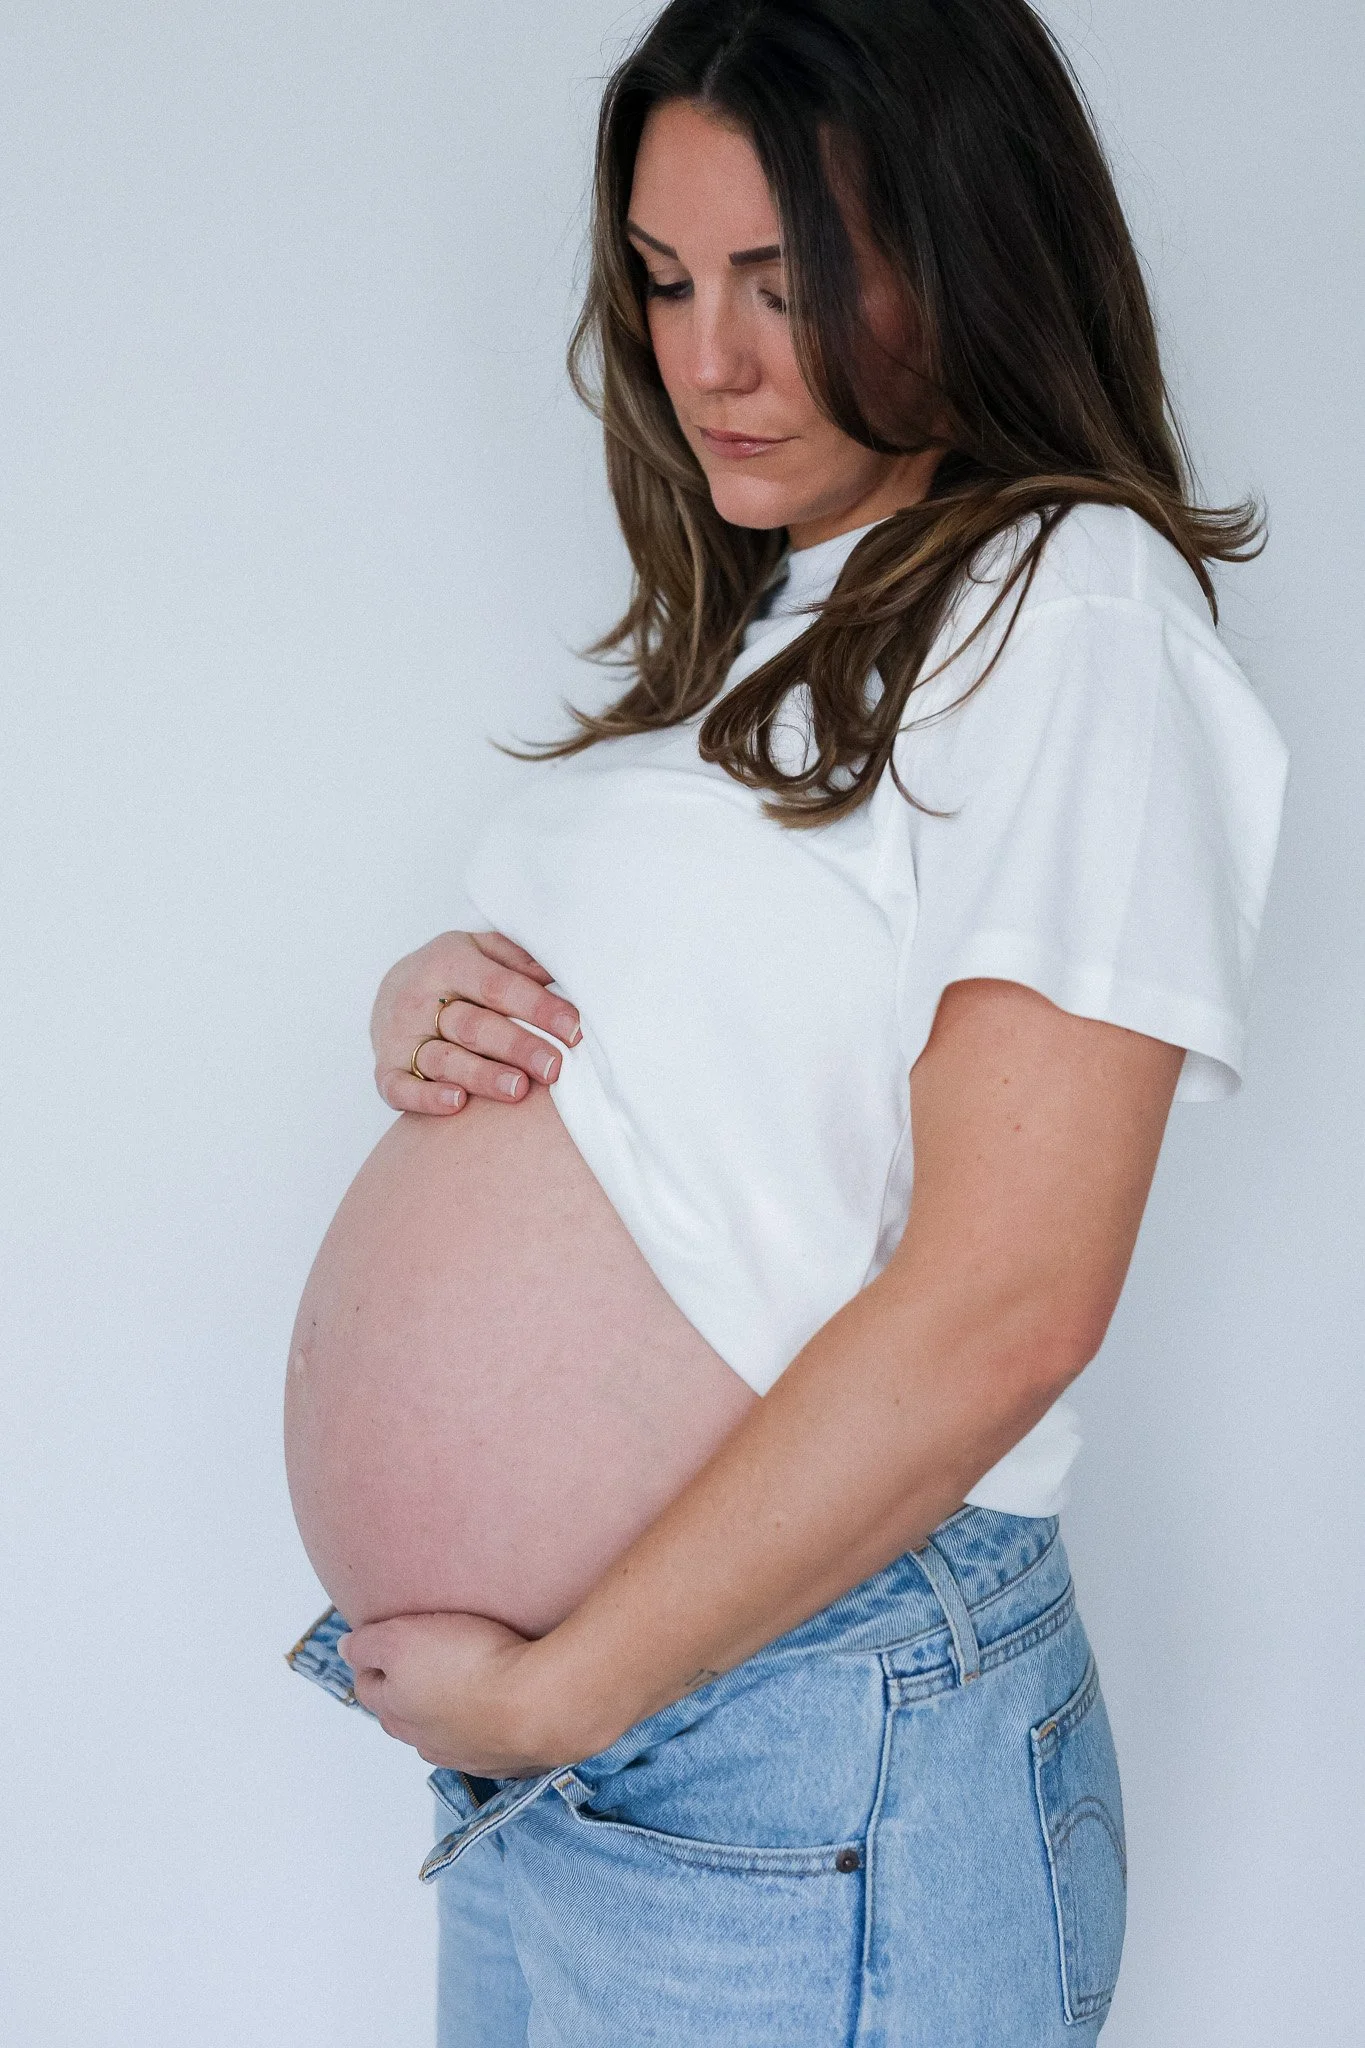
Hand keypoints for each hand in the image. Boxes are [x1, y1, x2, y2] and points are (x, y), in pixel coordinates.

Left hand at [337, 1612, 586, 1777]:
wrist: (538, 1704)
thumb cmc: (470, 1664)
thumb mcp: (401, 1638)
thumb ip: (367, 1644)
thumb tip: (346, 1648)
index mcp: (396, 1711)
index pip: (369, 1687)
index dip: (371, 1661)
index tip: (381, 1642)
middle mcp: (426, 1741)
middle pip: (403, 1716)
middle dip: (404, 1691)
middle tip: (419, 1662)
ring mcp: (468, 1755)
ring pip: (444, 1734)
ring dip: (446, 1713)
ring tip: (463, 1684)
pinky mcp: (508, 1760)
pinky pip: (487, 1744)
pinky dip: (486, 1726)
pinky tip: (500, 1709)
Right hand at [371, 929, 581, 1116]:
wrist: (393, 990)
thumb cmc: (455, 974)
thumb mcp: (483, 951)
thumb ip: (519, 960)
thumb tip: (564, 975)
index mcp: (448, 961)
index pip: (498, 986)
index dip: (538, 1008)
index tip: (574, 1030)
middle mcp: (419, 997)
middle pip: (473, 1025)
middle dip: (517, 1046)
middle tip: (554, 1067)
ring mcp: (399, 1036)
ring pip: (443, 1059)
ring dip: (482, 1076)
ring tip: (518, 1089)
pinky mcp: (385, 1070)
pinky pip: (400, 1087)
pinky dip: (426, 1098)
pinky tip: (457, 1103)